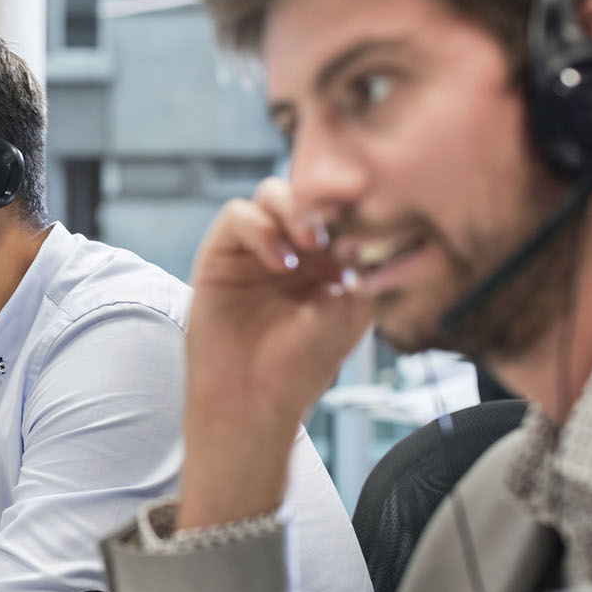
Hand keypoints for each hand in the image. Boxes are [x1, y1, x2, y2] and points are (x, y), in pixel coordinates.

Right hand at [178, 178, 372, 528]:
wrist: (254, 398)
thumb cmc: (303, 364)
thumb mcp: (352, 309)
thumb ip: (363, 261)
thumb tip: (367, 219)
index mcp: (323, 261)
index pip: (337, 210)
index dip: (353, 207)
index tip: (372, 213)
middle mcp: (288, 249)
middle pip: (304, 193)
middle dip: (323, 203)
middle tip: (336, 232)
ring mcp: (252, 250)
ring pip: (270, 194)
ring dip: (294, 210)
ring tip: (311, 243)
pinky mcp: (219, 254)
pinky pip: (237, 216)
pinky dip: (261, 229)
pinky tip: (281, 263)